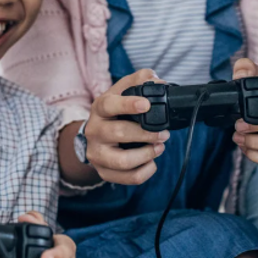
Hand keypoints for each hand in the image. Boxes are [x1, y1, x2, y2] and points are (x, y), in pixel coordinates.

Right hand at [84, 69, 169, 184]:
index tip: (146, 105)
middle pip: (119, 133)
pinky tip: (150, 162)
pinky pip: (128, 178)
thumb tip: (156, 79)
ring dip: (147, 155)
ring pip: (123, 161)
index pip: (109, 105)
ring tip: (159, 148)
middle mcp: (94, 131)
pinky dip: (145, 171)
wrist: (93, 137)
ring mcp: (97, 154)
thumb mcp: (120, 93)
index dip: (128, 105)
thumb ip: (138, 81)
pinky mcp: (103, 172)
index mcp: (99, 109)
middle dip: (147, 134)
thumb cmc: (112, 114)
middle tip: (164, 134)